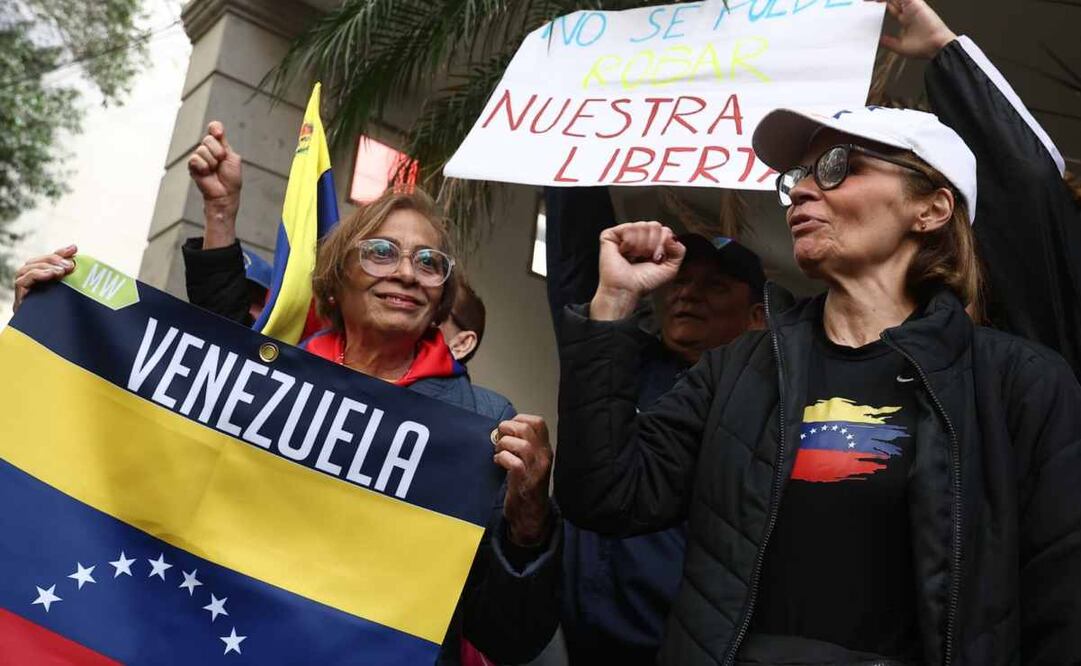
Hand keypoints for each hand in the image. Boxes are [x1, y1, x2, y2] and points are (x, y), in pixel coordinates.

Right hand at [13, 245, 76, 312]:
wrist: (54, 337)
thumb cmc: (62, 310)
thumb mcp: (70, 290)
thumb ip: (71, 273)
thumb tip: (75, 249)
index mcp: (41, 280)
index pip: (47, 260)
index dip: (59, 253)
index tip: (74, 249)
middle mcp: (29, 283)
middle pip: (36, 262)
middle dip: (54, 259)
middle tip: (70, 264)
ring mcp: (22, 290)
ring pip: (28, 269)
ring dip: (46, 266)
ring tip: (62, 270)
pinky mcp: (19, 297)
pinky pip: (23, 281)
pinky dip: (37, 274)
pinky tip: (51, 274)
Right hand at [187, 121, 242, 248]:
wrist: (225, 194)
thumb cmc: (231, 179)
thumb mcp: (233, 158)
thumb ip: (224, 144)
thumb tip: (216, 132)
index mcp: (220, 145)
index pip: (214, 128)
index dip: (215, 128)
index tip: (219, 134)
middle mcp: (208, 149)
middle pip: (208, 139)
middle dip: (218, 152)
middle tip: (221, 163)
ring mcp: (199, 156)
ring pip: (202, 149)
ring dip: (212, 162)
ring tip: (214, 170)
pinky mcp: (192, 165)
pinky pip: (195, 159)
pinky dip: (204, 166)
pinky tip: (207, 173)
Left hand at [494, 414, 553, 546]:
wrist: (530, 514)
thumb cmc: (526, 486)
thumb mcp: (530, 462)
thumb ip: (523, 446)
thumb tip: (504, 429)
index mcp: (545, 450)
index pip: (539, 423)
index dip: (520, 419)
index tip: (509, 427)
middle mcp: (543, 456)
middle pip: (527, 429)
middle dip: (508, 428)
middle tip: (500, 438)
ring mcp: (535, 468)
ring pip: (521, 444)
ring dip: (504, 444)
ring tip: (499, 452)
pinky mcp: (524, 480)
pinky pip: (512, 461)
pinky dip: (501, 458)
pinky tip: (498, 463)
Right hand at [590, 221, 684, 320]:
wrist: (626, 290)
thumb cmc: (644, 282)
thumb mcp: (670, 268)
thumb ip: (679, 251)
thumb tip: (671, 236)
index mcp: (651, 241)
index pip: (664, 230)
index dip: (663, 245)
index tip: (656, 259)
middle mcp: (638, 235)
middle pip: (655, 225)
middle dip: (653, 245)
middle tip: (645, 258)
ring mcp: (624, 234)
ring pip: (642, 226)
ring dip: (641, 246)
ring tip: (633, 257)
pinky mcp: (610, 235)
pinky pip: (628, 228)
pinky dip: (629, 244)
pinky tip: (624, 253)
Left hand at [868, 0, 956, 59]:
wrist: (935, 47)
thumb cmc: (923, 48)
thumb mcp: (899, 46)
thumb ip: (888, 41)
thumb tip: (877, 40)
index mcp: (905, 18)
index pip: (890, 7)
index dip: (879, 4)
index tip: (866, 5)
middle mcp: (909, 11)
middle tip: (864, 0)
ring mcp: (912, 6)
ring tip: (868, 0)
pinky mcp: (915, 4)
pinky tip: (879, 0)